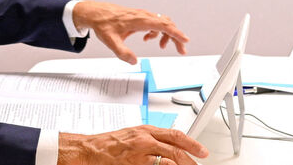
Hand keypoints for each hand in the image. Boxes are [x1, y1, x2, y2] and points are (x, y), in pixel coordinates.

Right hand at [58, 126, 208, 164]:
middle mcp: (145, 141)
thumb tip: (171, 145)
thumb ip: (152, 138)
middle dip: (190, 161)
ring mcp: (140, 156)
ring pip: (169, 163)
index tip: (202, 151)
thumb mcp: (133, 134)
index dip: (192, 144)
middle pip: (176, 151)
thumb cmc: (109, 143)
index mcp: (145, 131)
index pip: (175, 136)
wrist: (90, 150)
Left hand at [72, 1, 188, 63]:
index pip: (163, 25)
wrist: (94, 13)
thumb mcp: (111, 41)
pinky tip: (148, 38)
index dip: (176, 33)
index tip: (185, 41)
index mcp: (139, 20)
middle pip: (166, 23)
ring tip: (161, 46)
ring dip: (166, 34)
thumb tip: (134, 61)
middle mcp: (142, 15)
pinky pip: (154, 21)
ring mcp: (141, 15)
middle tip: (180, 50)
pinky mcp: (138, 16)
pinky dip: (156, 30)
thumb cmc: (102, 24)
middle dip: (175, 37)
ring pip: (161, 22)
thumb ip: (123, 53)